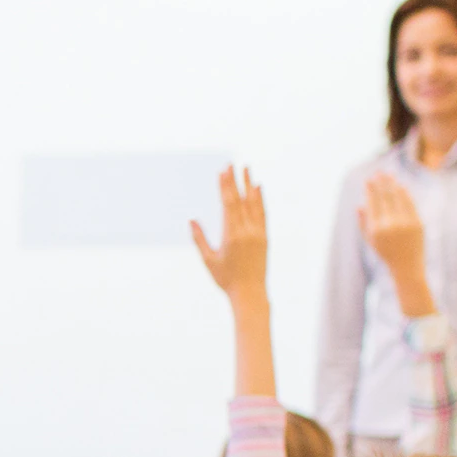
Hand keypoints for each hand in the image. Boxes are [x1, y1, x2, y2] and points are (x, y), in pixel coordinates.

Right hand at [185, 166, 268, 303]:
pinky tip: (258, 188)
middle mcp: (247, 231)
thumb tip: (192, 220)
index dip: (226, 186)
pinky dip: (260, 199)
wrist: (250, 293)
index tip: (223, 171)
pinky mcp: (265, 237)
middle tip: (232, 164)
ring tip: (247, 169)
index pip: (229, 205)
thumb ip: (200, 239)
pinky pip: (262, 213)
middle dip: (235, 181)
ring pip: (254, 203)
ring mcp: (258, 233)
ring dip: (249, 184)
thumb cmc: (226, 279)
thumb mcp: (208, 260)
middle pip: (241, 200)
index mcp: (231, 236)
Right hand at [358, 173, 430, 313]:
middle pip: (385, 197)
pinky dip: (405, 193)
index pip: (373, 203)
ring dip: (393, 184)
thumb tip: (359, 205)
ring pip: (398, 198)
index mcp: (377, 229)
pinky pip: (410, 204)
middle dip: (381, 183)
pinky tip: (400, 186)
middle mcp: (390, 225)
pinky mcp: (417, 223)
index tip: (369, 179)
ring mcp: (406, 223)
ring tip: (388, 175)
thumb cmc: (386, 254)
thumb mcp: (370, 241)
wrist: (407, 267)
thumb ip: (363, 223)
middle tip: (378, 172)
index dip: (371, 190)